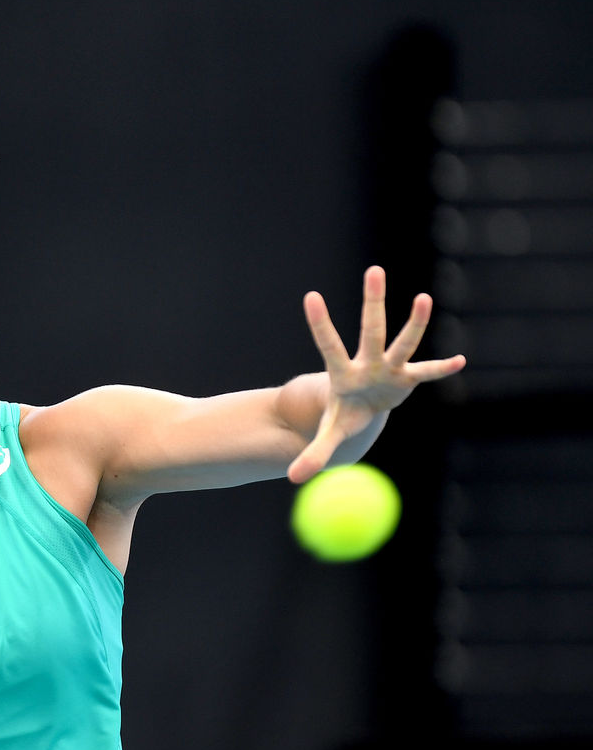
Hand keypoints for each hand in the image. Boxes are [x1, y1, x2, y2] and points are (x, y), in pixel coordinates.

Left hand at [287, 266, 465, 483]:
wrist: (360, 412)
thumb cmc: (342, 415)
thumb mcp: (327, 435)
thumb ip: (312, 454)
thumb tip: (291, 479)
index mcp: (342, 374)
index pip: (328, 344)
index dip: (320, 323)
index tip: (311, 296)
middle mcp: (367, 364)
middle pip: (370, 330)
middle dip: (373, 303)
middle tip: (374, 270)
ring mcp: (389, 368)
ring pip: (403, 342)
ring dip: (415, 322)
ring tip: (423, 297)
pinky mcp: (407, 378)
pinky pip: (426, 373)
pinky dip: (441, 369)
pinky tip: (458, 361)